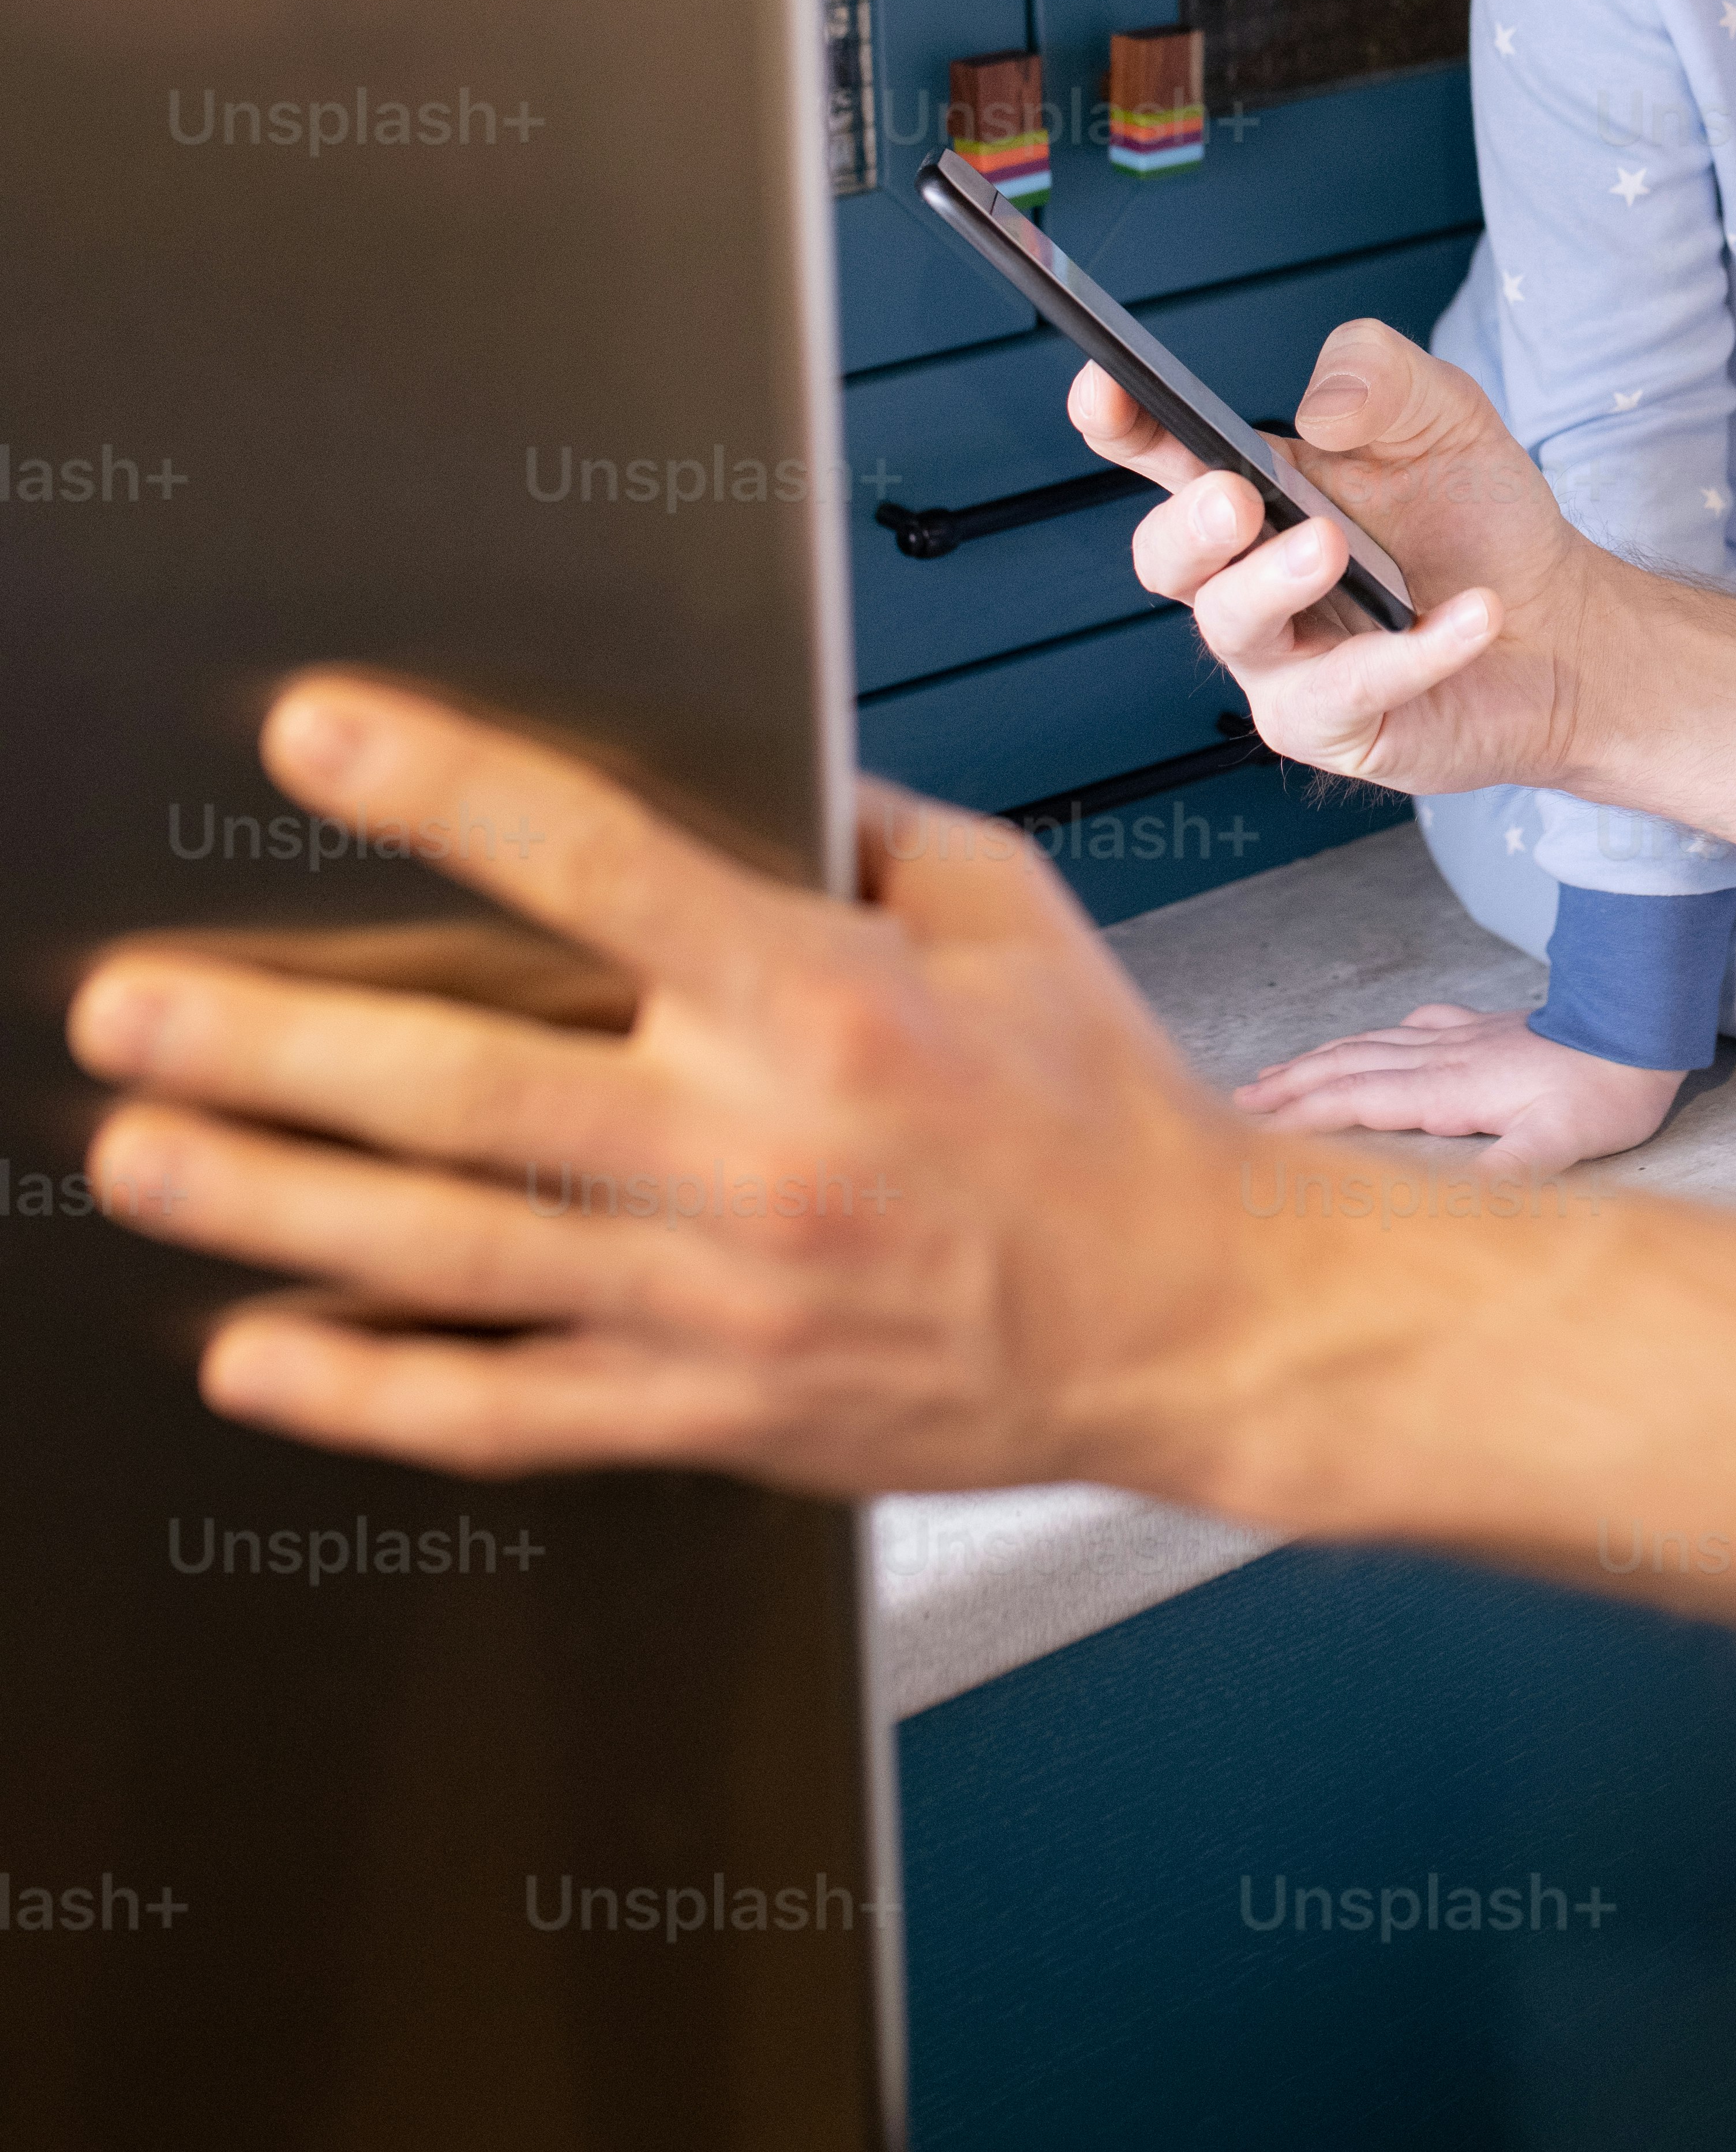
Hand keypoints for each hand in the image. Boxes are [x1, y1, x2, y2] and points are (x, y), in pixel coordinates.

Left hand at [64, 675, 1256, 1493]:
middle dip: (273, 1041)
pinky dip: (368, 1396)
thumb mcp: (1000, 906)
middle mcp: (756, 1149)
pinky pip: (508, 1413)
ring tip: (137, 1152)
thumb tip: (724, 761)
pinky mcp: (717, 1413)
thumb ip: (850, 828)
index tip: (313, 737)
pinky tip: (257, 1356)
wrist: (1190, 1315)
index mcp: (824, 998)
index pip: (594, 865)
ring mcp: (722, 1298)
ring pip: (449, 1254)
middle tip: (130, 1004)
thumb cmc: (1097, 1102)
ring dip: (270, 1201)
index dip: (440, 788)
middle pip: (464, 1087)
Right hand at [1071, 321, 1607, 801]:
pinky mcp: (1332, 727)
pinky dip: (1413, 650)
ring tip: (1336, 547)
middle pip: (1165, 557)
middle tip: (1234, 499)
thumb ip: (1379, 377)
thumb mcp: (1443, 415)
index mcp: (1252, 490)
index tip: (1104, 389)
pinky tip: (1476, 614)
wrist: (1562, 626)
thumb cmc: (1478, 519)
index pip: (1161, 455)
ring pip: (1231, 627)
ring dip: (1275, 583)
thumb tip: (1318, 408)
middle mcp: (1245, 579)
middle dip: (1186, 525)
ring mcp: (1280, 660)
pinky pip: (1349, 690)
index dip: (1120, 426)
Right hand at [1234, 1005, 1684, 1178]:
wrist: (1639, 1028)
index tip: (1253, 1127)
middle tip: (1240, 1098)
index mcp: (1449, 1088)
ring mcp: (1462, 1037)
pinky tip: (1383, 1034)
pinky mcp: (1485, 1029)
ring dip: (1322, 1058)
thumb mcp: (1563, 1143)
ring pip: (1373, 1044)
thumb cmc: (1605, 1091)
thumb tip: (1455, 1207)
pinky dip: (1379, 1035)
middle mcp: (1443, 1057)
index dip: (1304, 1113)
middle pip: (1349, 1067)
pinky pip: (1413, 1027)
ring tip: (1281, 1070)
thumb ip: (1509, 1173)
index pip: (1357, 1099)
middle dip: (1292, 1083)